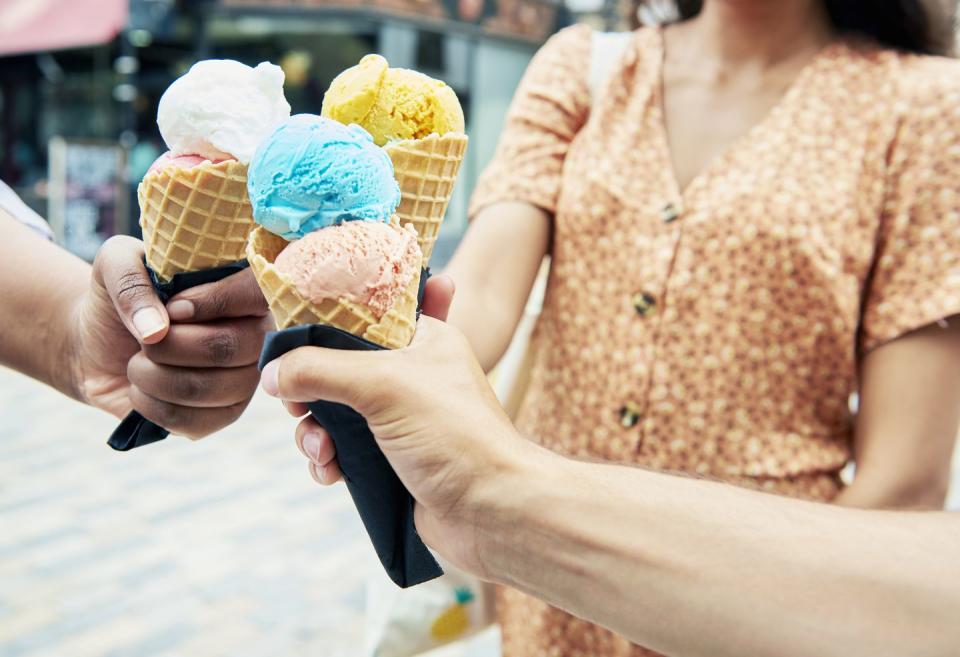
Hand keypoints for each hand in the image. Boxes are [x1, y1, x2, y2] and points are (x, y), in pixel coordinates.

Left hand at [69, 236, 270, 437]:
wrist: (97, 345)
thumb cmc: (120, 298)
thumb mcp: (113, 265)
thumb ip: (130, 281)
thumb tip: (155, 330)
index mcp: (240, 289)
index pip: (255, 291)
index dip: (213, 302)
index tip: (172, 308)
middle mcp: (254, 333)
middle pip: (229, 347)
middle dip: (169, 346)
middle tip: (144, 341)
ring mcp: (243, 379)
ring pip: (208, 388)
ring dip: (153, 377)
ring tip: (137, 364)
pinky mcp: (223, 415)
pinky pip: (194, 422)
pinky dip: (152, 407)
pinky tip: (143, 392)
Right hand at [261, 275, 527, 573]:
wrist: (492, 512)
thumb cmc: (454, 435)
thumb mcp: (383, 384)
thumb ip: (320, 368)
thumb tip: (272, 372)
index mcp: (423, 338)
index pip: (364, 312)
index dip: (326, 323)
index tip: (295, 335)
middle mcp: (411, 374)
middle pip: (337, 366)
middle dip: (311, 387)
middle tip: (299, 404)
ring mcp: (400, 420)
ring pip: (333, 412)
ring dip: (315, 431)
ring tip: (323, 449)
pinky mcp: (390, 460)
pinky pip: (342, 451)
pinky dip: (329, 460)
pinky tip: (332, 471)